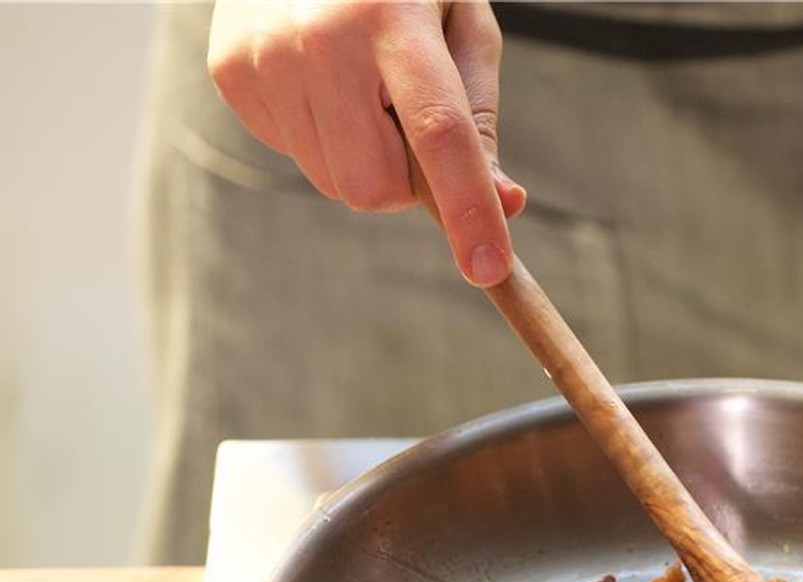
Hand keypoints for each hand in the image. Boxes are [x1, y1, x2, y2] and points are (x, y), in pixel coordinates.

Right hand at [207, 0, 525, 286]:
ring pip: (336, 184)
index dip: (467, 208)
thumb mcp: (458, 24)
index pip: (439, 134)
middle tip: (406, 122)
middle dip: (406, 183)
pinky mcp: (229, 73)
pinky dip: (323, 138)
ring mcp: (264, 57)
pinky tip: (321, 80)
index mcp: (394, 18)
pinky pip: (297, 157)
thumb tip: (506, 205)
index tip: (489, 268)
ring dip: (363, 160)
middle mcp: (321, 39)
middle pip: (377, 187)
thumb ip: (479, 118)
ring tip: (359, 87)